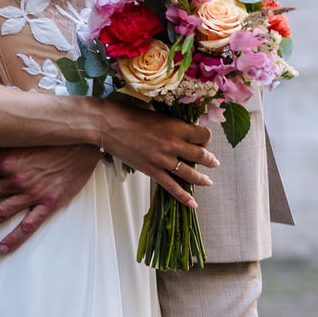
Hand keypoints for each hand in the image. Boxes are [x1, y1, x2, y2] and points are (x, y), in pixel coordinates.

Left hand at [0, 145, 101, 254]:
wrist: (83, 146)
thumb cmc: (53, 138)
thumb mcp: (23, 136)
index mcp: (8, 160)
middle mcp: (16, 179)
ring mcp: (32, 194)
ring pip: (0, 212)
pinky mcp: (48, 205)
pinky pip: (28, 226)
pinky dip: (14, 238)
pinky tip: (2, 248)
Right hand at [98, 104, 216, 205]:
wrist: (104, 124)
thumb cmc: (125, 114)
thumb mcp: (153, 113)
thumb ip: (169, 124)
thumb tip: (180, 130)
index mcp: (175, 126)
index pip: (204, 136)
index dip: (206, 139)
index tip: (202, 140)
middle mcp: (172, 144)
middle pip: (201, 156)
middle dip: (210, 160)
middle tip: (213, 163)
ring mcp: (162, 159)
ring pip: (190, 173)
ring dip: (201, 179)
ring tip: (207, 181)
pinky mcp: (151, 170)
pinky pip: (171, 186)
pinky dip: (183, 196)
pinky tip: (193, 203)